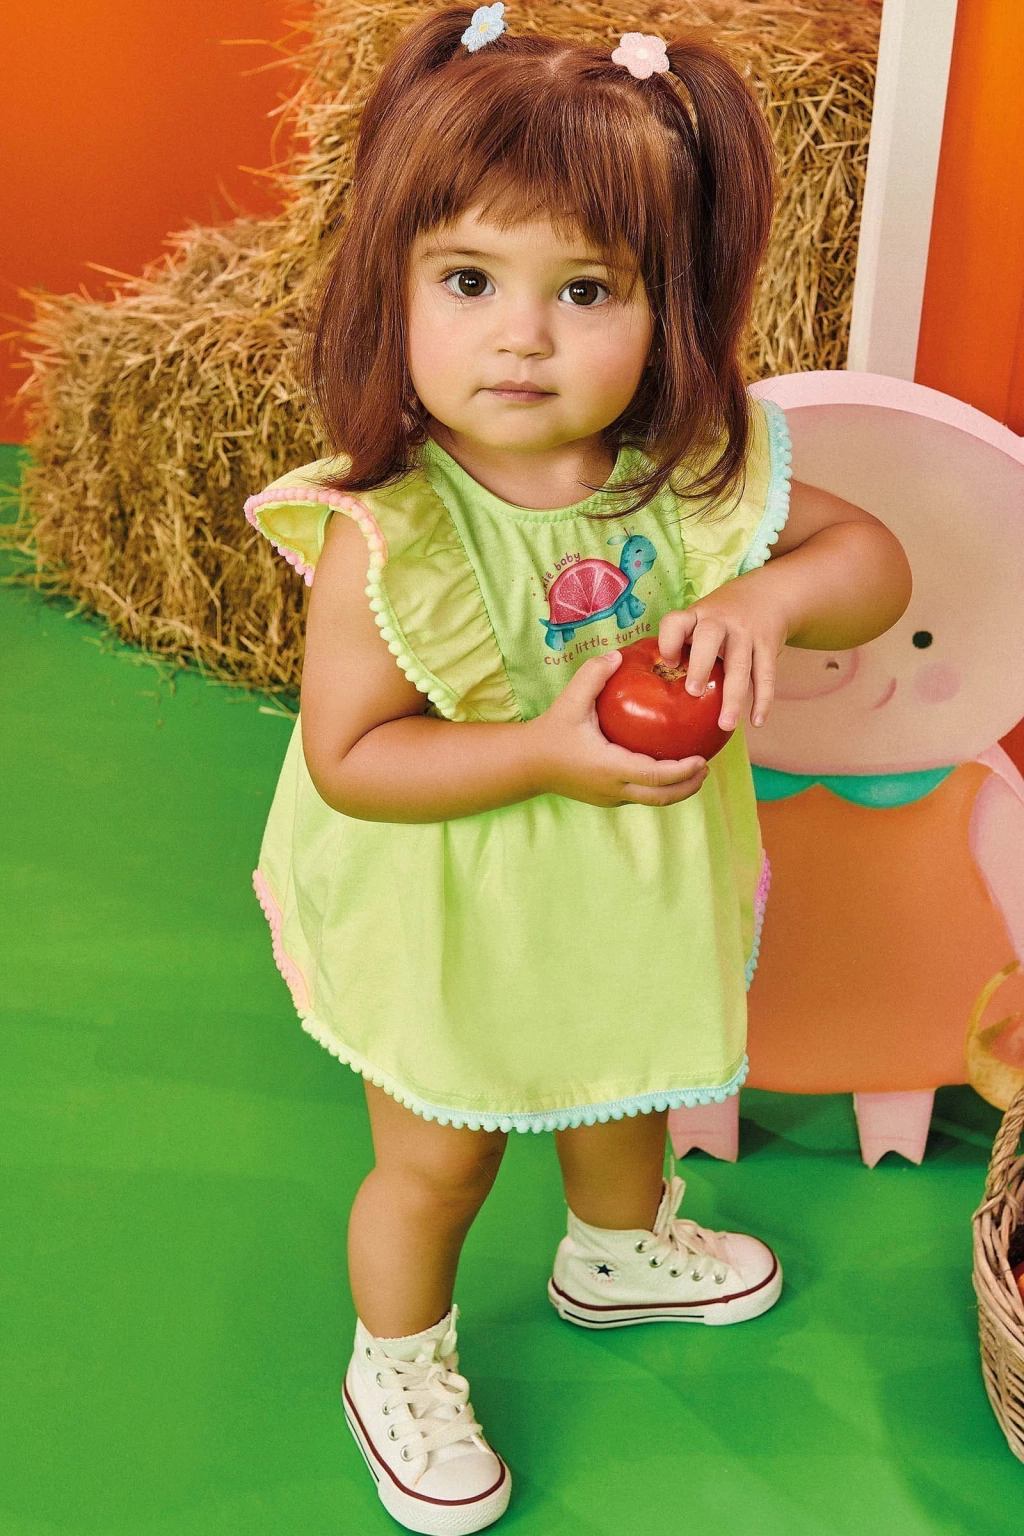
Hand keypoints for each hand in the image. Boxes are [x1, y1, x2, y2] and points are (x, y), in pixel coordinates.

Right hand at [527, 651, 708, 807]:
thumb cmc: (551, 732)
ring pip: (652, 800)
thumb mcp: (569, 701)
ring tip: (694, 771)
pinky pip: (640, 795)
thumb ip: (592, 675)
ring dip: (676, 790)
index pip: (655, 776)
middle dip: (688, 786)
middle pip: (661, 797)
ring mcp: (610, 797)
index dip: (682, 771)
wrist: (528, 763)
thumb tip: (617, 654)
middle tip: (705, 766)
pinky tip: (667, 770)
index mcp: (609, 767)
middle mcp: (613, 788)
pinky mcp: (607, 798)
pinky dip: (659, 787)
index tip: (700, 758)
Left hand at [658, 582, 789, 729]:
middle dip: (700, 666)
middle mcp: (720, 621)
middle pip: (709, 638)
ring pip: (740, 666)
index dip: (668, 642)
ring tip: (725, 724)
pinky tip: (756, 721)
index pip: (676, 622)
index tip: (668, 663)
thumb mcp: (701, 618)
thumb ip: (684, 642)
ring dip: (733, 697)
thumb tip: (662, 682)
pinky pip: (766, 675)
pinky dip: (763, 700)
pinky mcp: (768, 645)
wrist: (769, 593)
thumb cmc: (723, 616)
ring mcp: (746, 633)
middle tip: (693, 692)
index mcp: (697, 615)